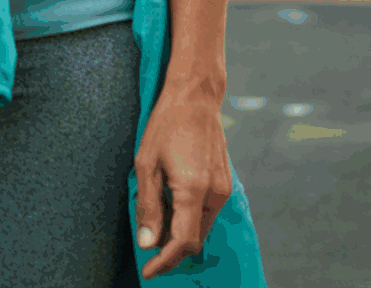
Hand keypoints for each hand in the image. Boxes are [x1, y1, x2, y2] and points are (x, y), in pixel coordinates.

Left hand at [133, 88, 233, 277]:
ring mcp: (224, 189)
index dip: (165, 261)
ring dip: (180, 236)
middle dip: (172, 252)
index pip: (183, 242)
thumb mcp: (145, 164)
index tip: (148, 270)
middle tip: (147, 255)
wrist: (195, 99)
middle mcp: (215, 194)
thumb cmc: (165, 126)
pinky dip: (189, 221)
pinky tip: (170, 213)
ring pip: (202, 227)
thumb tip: (148, 242)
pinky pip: (207, 213)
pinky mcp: (224, 183)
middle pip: (196, 239)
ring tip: (154, 233)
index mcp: (194, 190)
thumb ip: (148, 206)